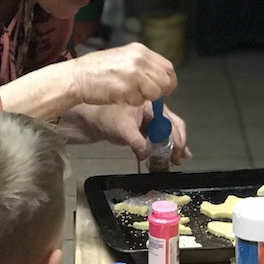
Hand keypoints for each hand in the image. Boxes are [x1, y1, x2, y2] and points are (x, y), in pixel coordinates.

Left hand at [59, 102, 191, 163]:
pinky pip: (153, 138)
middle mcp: (150, 110)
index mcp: (150, 103)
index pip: (171, 121)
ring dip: (171, 146)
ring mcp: (144, 120)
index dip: (178, 137)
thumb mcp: (121, 128)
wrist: (82, 118)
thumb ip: (136, 141)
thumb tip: (146, 155)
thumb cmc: (102, 115)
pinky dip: (159, 147)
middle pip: (171, 126)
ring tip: (177, 160)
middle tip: (181, 159)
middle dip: (178, 143)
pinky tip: (162, 157)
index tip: (180, 152)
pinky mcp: (136, 129)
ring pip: (164, 133)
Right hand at [70, 43, 176, 105]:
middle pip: (165, 80)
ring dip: (145, 98)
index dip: (168, 80)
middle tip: (146, 95)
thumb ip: (142, 64)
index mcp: (139, 50)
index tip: (164, 89)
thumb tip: (158, 76)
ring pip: (155, 92)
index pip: (167, 66)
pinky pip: (140, 101)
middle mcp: (139, 59)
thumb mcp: (123, 57)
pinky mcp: (127, 89)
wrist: (77, 77)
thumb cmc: (96, 69)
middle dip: (159, 91)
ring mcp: (134, 74)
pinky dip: (132, 102)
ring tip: (129, 94)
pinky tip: (120, 96)